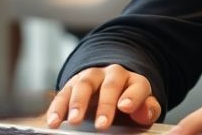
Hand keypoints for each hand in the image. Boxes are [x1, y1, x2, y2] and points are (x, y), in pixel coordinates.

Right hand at [45, 64, 160, 130]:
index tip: (126, 107)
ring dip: (77, 103)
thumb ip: (147, 109)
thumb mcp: (141, 107)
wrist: (109, 88)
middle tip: (101, 125)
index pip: (137, 86)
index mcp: (133, 81)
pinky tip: (54, 121)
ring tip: (74, 121)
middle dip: (105, 105)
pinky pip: (63, 94)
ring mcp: (91, 78)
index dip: (132, 96)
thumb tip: (145, 113)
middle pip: (110, 85)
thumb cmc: (127, 102)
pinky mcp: (71, 85)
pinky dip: (57, 108)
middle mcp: (112, 75)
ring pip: (84, 85)